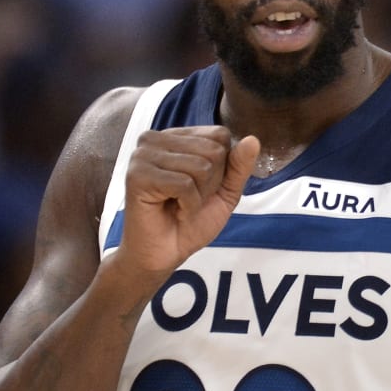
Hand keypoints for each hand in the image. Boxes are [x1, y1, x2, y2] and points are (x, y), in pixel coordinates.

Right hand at [113, 126, 259, 283]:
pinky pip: (184, 184)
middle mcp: (155, 139)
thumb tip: (252, 140)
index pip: (219, 135)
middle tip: (187, 200)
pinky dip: (188, 205)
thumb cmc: (189, 223)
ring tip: (178, 205)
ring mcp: (143, 155)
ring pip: (201, 167)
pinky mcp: (137, 175)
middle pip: (213, 150)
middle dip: (210, 184)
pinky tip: (172, 210)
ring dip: (198, 196)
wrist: (162, 255)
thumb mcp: (224, 192)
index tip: (199, 187)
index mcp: (174, 137)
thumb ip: (239, 166)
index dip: (221, 169)